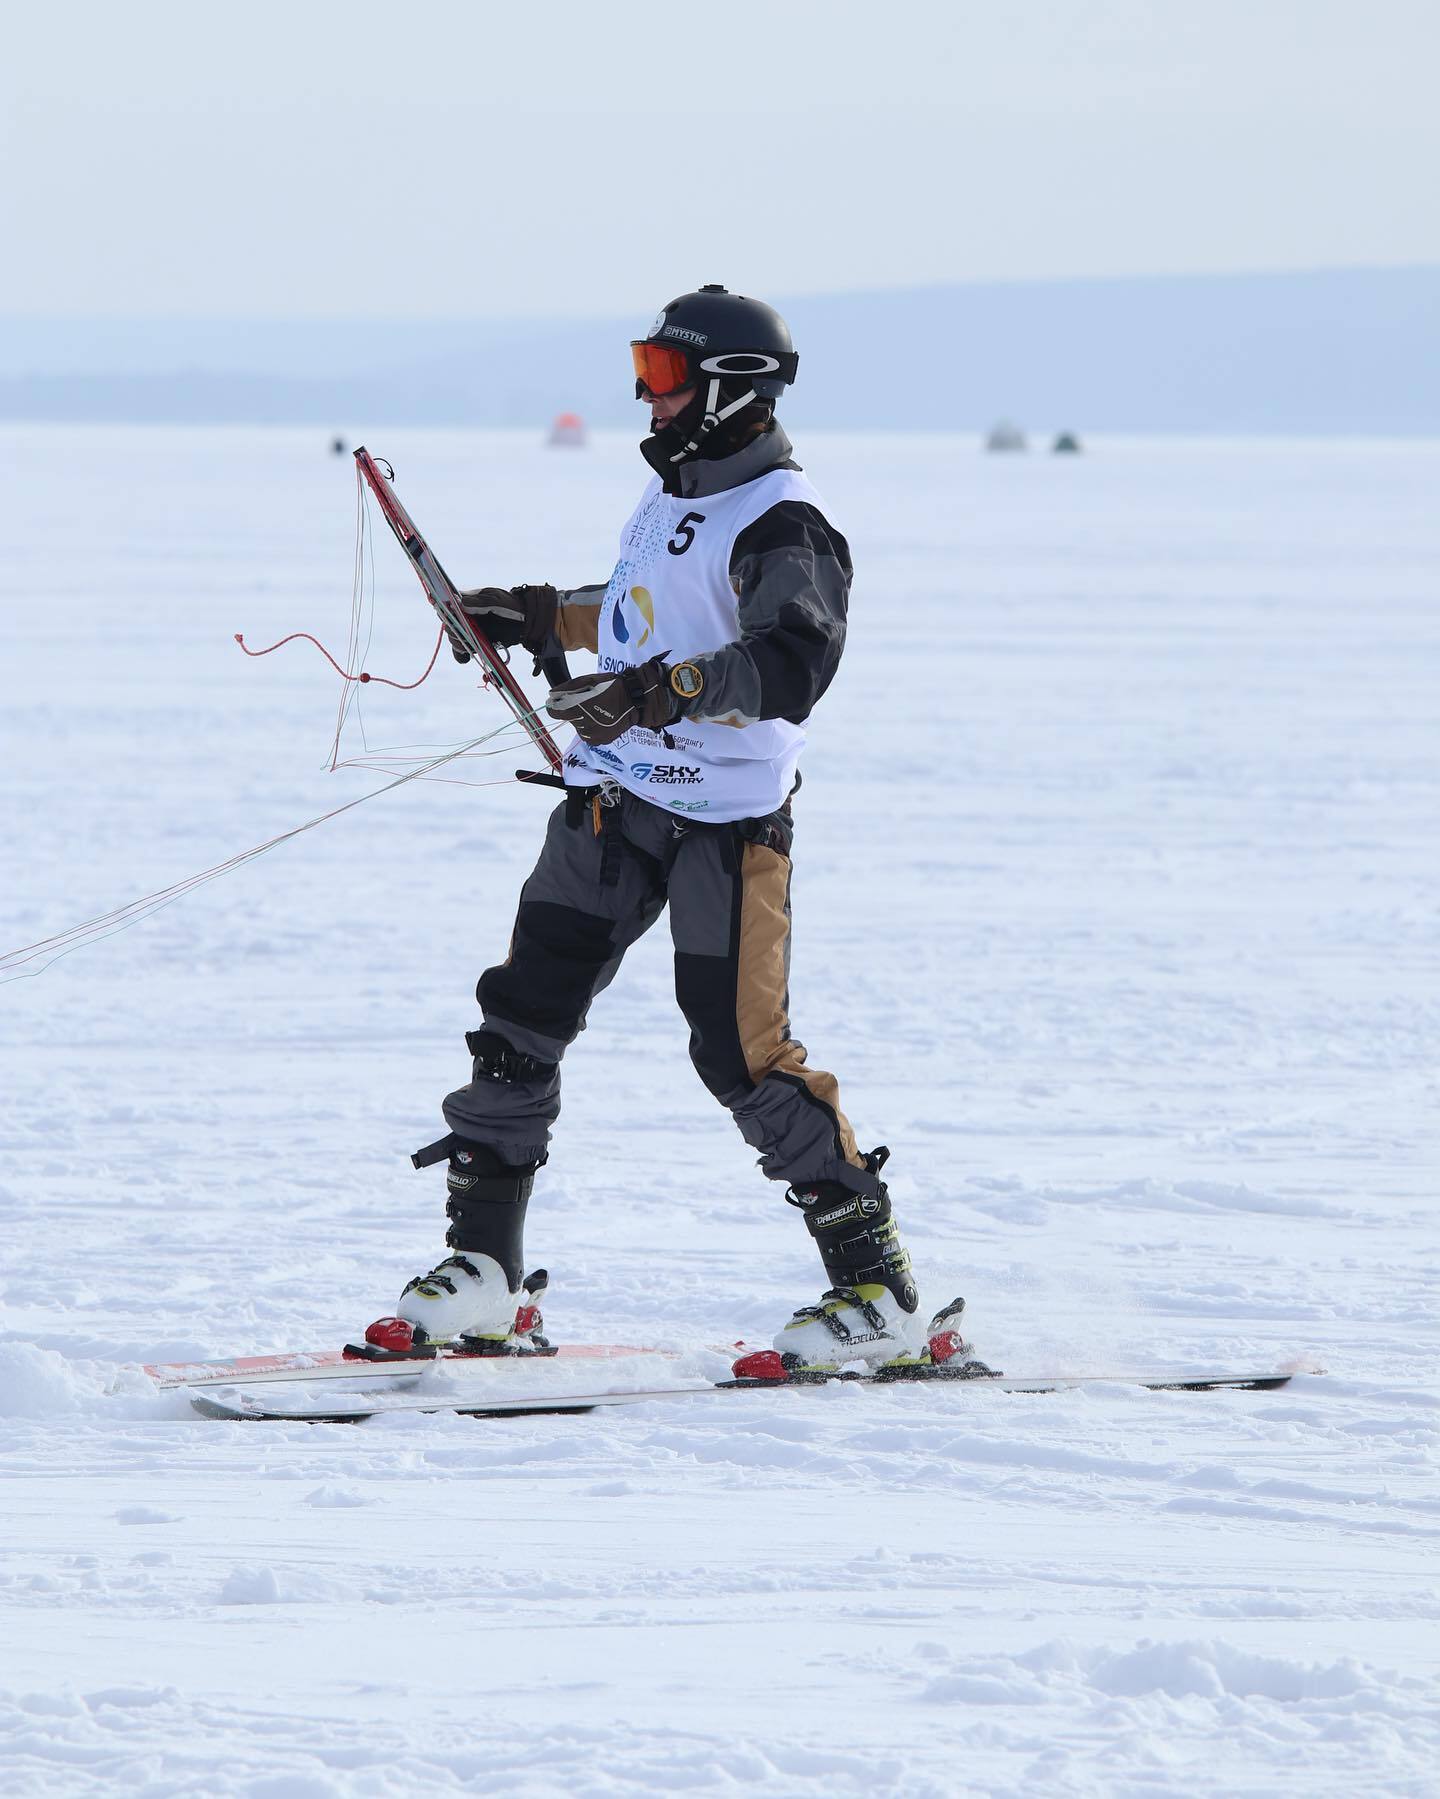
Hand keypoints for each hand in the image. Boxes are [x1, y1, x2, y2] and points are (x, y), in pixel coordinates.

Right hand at [447, 584, 556, 662]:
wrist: (525, 620)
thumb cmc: (510, 604)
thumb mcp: (495, 600)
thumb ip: (479, 602)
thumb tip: (460, 604)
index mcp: (464, 602)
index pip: (446, 606)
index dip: (444, 612)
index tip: (448, 616)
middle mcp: (463, 618)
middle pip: (449, 627)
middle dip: (454, 632)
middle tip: (463, 634)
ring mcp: (469, 632)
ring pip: (455, 640)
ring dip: (459, 644)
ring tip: (469, 646)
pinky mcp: (476, 644)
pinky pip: (463, 653)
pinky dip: (462, 657)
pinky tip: (467, 658)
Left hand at [544, 657, 675, 745]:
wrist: (636, 699)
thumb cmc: (611, 686)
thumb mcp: (588, 680)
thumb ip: (567, 688)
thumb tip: (551, 695)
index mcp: (577, 709)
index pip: (553, 711)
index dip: (556, 705)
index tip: (563, 700)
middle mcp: (582, 725)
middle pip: (569, 719)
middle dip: (574, 710)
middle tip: (590, 701)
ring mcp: (592, 735)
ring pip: (580, 728)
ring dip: (584, 720)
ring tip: (599, 710)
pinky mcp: (602, 740)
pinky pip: (590, 735)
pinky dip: (593, 728)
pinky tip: (603, 719)